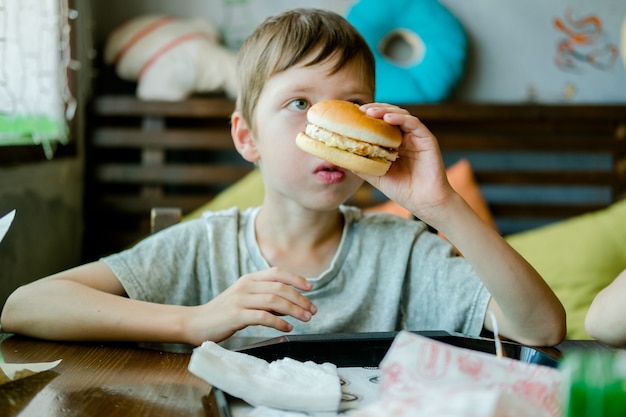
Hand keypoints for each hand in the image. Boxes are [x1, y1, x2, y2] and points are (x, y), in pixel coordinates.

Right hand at [184, 267, 316, 344]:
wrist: (196, 323)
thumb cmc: (223, 313)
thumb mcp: (244, 298)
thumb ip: (264, 298)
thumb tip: (289, 303)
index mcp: (248, 279)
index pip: (277, 272)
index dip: (296, 278)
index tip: (310, 288)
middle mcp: (246, 286)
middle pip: (280, 287)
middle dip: (300, 298)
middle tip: (312, 310)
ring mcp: (240, 299)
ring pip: (274, 300)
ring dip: (294, 309)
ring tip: (305, 318)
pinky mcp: (236, 315)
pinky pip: (263, 316)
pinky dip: (279, 322)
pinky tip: (287, 328)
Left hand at [358, 103, 454, 220]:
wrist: (424, 202)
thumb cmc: (403, 191)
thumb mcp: (376, 177)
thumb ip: (362, 166)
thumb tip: (341, 158)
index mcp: (394, 144)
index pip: (380, 124)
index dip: (368, 118)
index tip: (353, 115)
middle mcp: (406, 138)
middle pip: (390, 115)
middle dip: (375, 110)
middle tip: (360, 110)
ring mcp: (416, 137)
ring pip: (401, 115)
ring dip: (385, 111)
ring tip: (371, 112)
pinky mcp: (427, 139)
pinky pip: (414, 123)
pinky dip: (400, 118)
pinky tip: (388, 118)